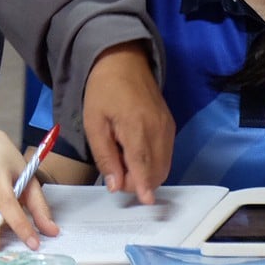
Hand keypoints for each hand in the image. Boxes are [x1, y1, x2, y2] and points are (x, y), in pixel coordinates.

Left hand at [81, 43, 173, 202]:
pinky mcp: (171, 125)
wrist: (123, 61)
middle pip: (157, 169)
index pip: (143, 164)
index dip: (144, 186)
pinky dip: (154, 163)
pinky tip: (136, 156)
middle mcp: (158, 129)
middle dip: (140, 182)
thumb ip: (105, 156)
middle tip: (118, 177)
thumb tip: (115, 185)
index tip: (147, 203)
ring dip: (148, 174)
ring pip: (164, 164)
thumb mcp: (94, 123)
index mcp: (136, 126)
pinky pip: (166, 153)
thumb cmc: (103, 92)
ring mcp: (167, 126)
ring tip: (124, 165)